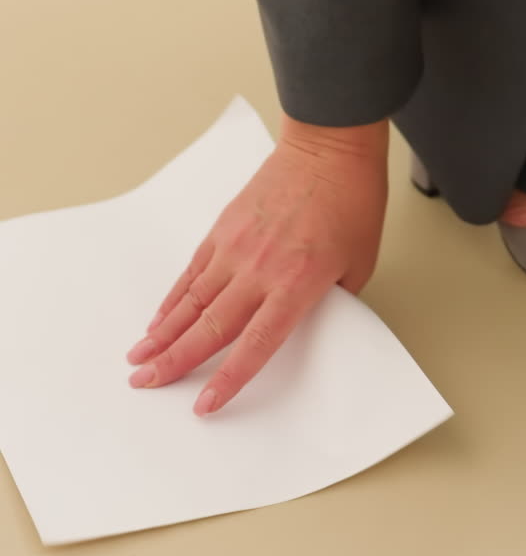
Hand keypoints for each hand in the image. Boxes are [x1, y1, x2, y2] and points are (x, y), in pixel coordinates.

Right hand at [126, 116, 388, 415]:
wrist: (329, 149)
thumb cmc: (352, 203)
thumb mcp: (358, 265)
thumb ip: (330, 302)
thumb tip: (307, 323)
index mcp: (297, 284)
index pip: (256, 345)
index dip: (228, 379)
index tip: (204, 405)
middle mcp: (260, 269)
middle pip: (209, 328)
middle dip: (174, 361)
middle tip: (145, 383)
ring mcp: (236, 247)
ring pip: (191, 301)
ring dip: (163, 333)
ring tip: (138, 357)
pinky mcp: (224, 227)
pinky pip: (192, 271)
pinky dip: (173, 297)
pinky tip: (159, 317)